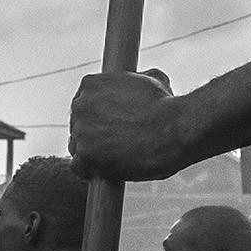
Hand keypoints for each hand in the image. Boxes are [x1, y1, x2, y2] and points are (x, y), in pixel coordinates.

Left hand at [68, 68, 183, 182]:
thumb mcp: (153, 79)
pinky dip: (90, 171)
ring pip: (76, 146)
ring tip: (115, 158)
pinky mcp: (85, 156)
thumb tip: (144, 79)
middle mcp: (80, 105)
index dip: (97, 114)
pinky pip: (78, 167)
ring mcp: (81, 131)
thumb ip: (138, 79)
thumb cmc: (166, 107)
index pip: (84, 101)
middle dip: (93, 133)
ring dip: (92, 152)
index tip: (109, 123)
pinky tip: (105, 171)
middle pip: (78, 123)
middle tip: (115, 141)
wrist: (174, 130)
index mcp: (91, 84)